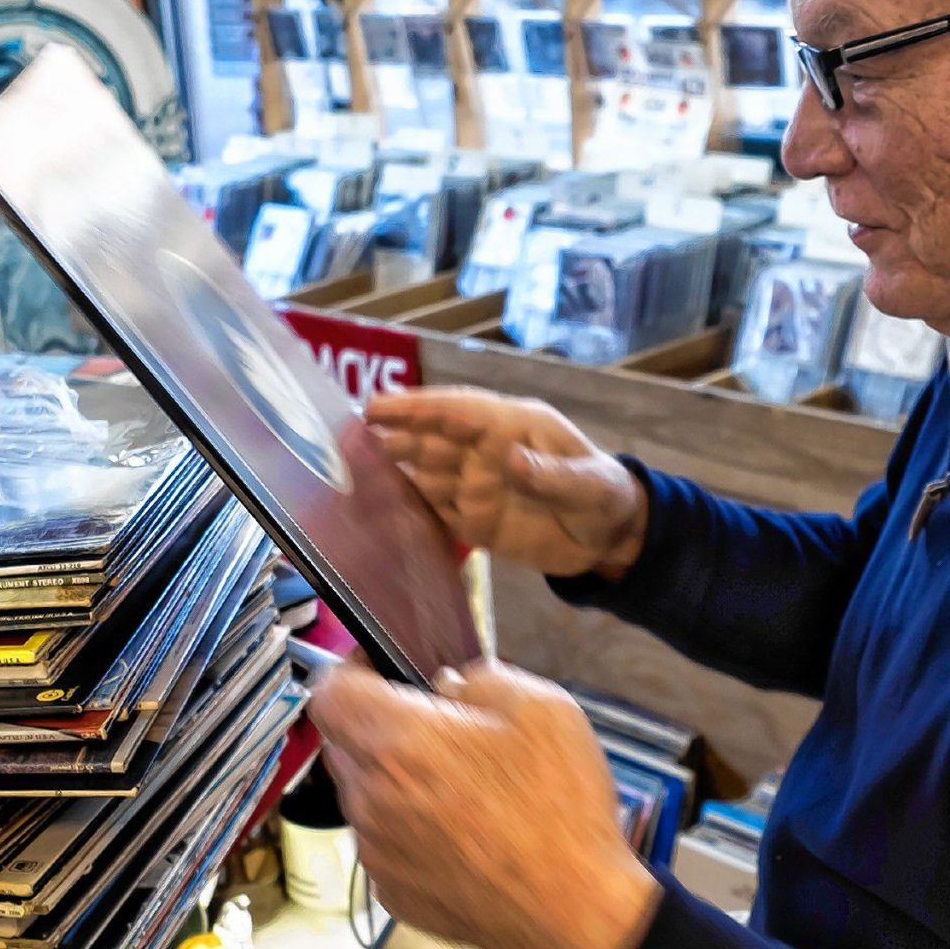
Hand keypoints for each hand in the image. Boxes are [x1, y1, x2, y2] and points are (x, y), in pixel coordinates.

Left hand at [309, 659, 661, 948]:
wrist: (572, 914)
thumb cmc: (558, 815)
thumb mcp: (541, 709)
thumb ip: (481, 678)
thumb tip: (449, 685)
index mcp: (398, 743)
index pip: (330, 691)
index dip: (353, 670)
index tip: (385, 669)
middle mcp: (372, 798)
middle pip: (346, 743)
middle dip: (383, 728)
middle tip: (444, 732)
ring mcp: (377, 851)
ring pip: (366, 794)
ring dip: (399, 782)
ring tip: (466, 790)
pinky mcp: (392, 891)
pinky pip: (385, 842)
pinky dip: (411, 830)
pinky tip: (465, 833)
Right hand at [365, 387, 647, 578]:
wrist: (609, 540)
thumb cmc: (605, 496)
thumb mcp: (591, 486)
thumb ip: (553, 476)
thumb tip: (511, 460)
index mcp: (511, 426)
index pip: (456, 411)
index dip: (415, 408)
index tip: (375, 408)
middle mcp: (483, 452)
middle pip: (428, 440)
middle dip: (388, 437)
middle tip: (340, 439)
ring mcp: (475, 486)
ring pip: (423, 475)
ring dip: (388, 472)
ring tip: (345, 474)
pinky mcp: (472, 521)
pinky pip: (431, 513)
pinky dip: (405, 512)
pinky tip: (375, 514)